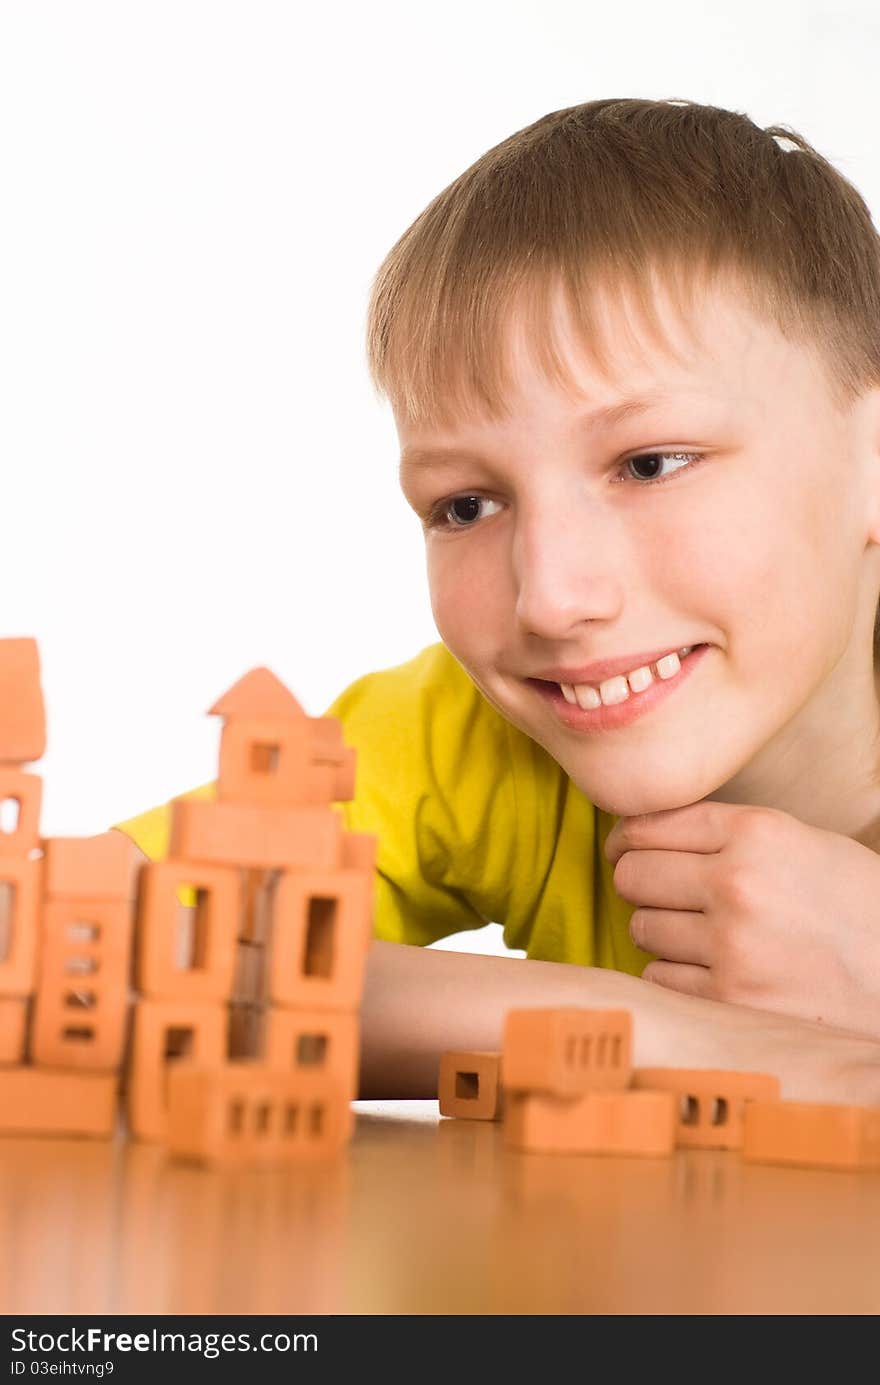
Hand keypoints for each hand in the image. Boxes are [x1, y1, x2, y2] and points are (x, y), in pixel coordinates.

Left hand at [604, 801, 879, 1037]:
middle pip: (633, 875)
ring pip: (642, 927)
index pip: (650, 824)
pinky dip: (676, 977)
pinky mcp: (729, 1000)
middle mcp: (737, 881)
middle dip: (640, 884)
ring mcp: (730, 944)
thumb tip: (643, 835)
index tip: (624, 851)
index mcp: (757, 831)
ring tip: (703, 936)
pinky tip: (711, 972)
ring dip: (661, 932)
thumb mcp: (801, 842)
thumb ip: (728, 833)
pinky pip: (659, 979)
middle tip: (660, 895)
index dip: (627, 840)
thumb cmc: (857, 905)